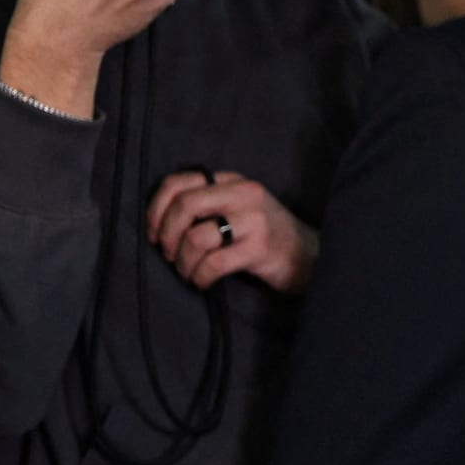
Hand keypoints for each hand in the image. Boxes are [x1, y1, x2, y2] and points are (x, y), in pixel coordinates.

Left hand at [147, 169, 319, 294]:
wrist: (311, 257)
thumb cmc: (266, 236)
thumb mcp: (239, 208)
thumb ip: (208, 203)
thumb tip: (159, 220)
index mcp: (233, 181)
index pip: (180, 182)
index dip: (156, 208)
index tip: (153, 233)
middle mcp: (244, 194)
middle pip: (185, 205)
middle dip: (166, 235)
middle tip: (168, 255)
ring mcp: (254, 220)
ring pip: (196, 237)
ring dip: (183, 262)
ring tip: (188, 273)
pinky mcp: (260, 248)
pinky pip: (213, 263)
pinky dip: (200, 277)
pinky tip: (203, 283)